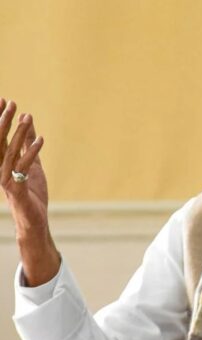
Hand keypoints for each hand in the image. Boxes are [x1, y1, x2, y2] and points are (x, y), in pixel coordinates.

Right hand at [0, 99, 59, 285]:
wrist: (33, 221)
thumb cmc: (32, 193)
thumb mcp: (32, 165)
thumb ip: (28, 146)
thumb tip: (29, 124)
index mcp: (2, 163)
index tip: (3, 99)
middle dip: (3, 121)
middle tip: (11, 102)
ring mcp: (6, 180)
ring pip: (10, 152)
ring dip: (19, 134)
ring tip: (28, 117)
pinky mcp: (17, 189)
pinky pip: (24, 168)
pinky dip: (32, 153)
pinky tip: (40, 139)